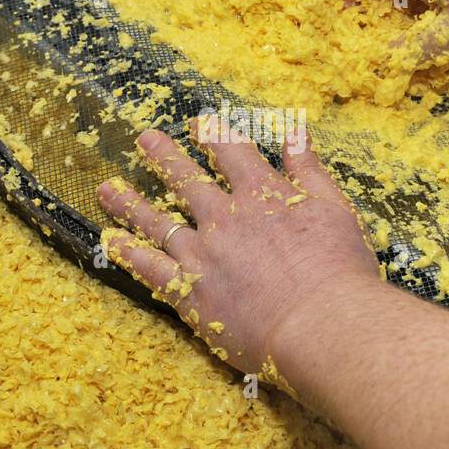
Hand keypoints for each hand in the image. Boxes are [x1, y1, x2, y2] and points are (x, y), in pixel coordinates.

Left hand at [96, 118, 379, 383]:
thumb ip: (310, 170)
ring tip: (108, 188)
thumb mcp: (336, 208)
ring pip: (158, 221)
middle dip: (163, 156)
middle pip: (186, 179)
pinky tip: (112, 242)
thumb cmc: (339, 271)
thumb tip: (295, 133)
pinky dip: (128, 253)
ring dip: (131, 202)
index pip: (231, 152)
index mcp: (262, 194)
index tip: (199, 123)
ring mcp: (203, 255)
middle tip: (145, 140)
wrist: (323, 324)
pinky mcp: (191, 293)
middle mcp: (225, 218)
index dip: (213, 134)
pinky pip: (150, 269)